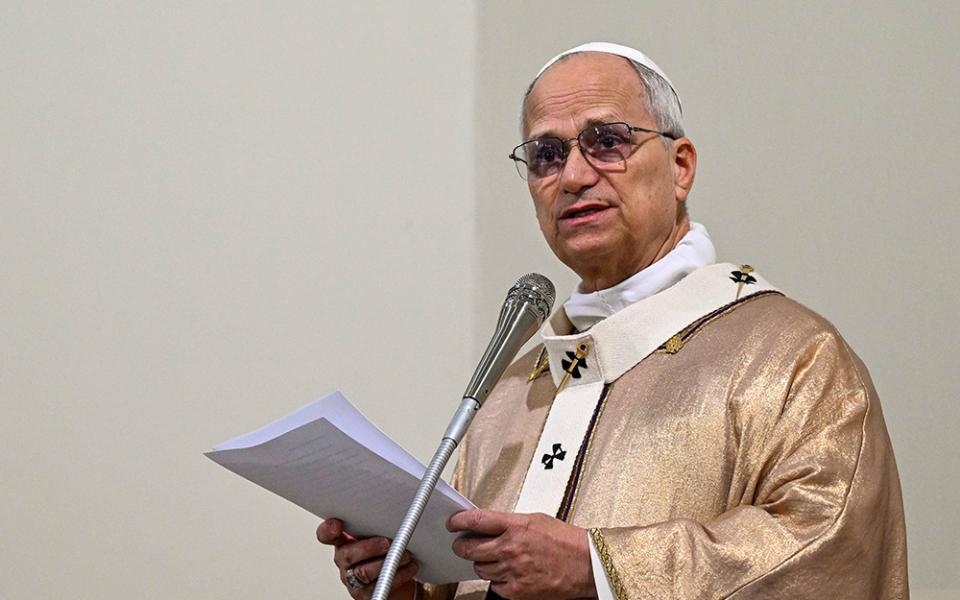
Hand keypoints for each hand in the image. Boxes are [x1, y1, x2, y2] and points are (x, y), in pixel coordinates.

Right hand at [316, 518, 417, 599]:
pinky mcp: (365, 594)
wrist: (396, 578)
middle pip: (347, 554)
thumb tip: (398, 511)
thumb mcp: (377, 533)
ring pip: (364, 572)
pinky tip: (410, 566)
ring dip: (388, 562)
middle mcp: (344, 560)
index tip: (337, 524)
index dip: (328, 530)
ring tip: (406, 555)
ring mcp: (352, 579)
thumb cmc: (385, 550)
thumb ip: (378, 523)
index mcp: (343, 541)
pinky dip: (398, 575)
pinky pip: (379, 586)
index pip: (326, 535)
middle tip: (387, 542)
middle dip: (369, 547)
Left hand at [447, 509, 594, 599]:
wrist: (586, 564)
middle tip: (462, 544)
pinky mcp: (516, 591)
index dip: (458, 521)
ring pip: (479, 569)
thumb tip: (486, 524)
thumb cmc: (565, 541)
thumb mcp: (535, 519)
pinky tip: (508, 573)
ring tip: (495, 559)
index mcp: (516, 526)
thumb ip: (509, 522)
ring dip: (482, 563)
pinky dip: (497, 581)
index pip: (476, 520)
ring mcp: (512, 571)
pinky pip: (494, 586)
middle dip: (461, 545)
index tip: (453, 522)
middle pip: (469, 548)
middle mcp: (511, 548)